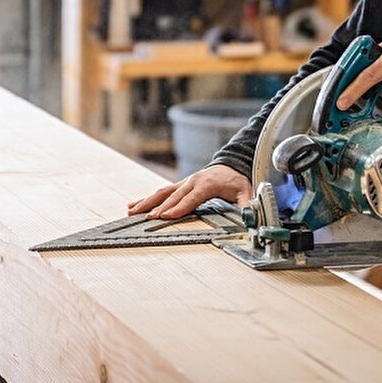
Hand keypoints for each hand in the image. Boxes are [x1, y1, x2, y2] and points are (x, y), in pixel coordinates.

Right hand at [127, 164, 252, 219]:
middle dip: (159, 207)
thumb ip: (246, 204)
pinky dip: (147, 198)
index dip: (179, 207)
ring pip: (163, 192)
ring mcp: (184, 182)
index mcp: (207, 184)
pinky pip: (161, 192)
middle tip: (147, 218)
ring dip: (147, 202)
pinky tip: (134, 205)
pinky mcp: (179, 185)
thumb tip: (249, 215)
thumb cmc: (236, 180)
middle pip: (173, 196)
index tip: (166, 216)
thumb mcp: (245, 191)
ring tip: (132, 211)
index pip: (192, 197)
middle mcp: (193, 181)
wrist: (231, 165)